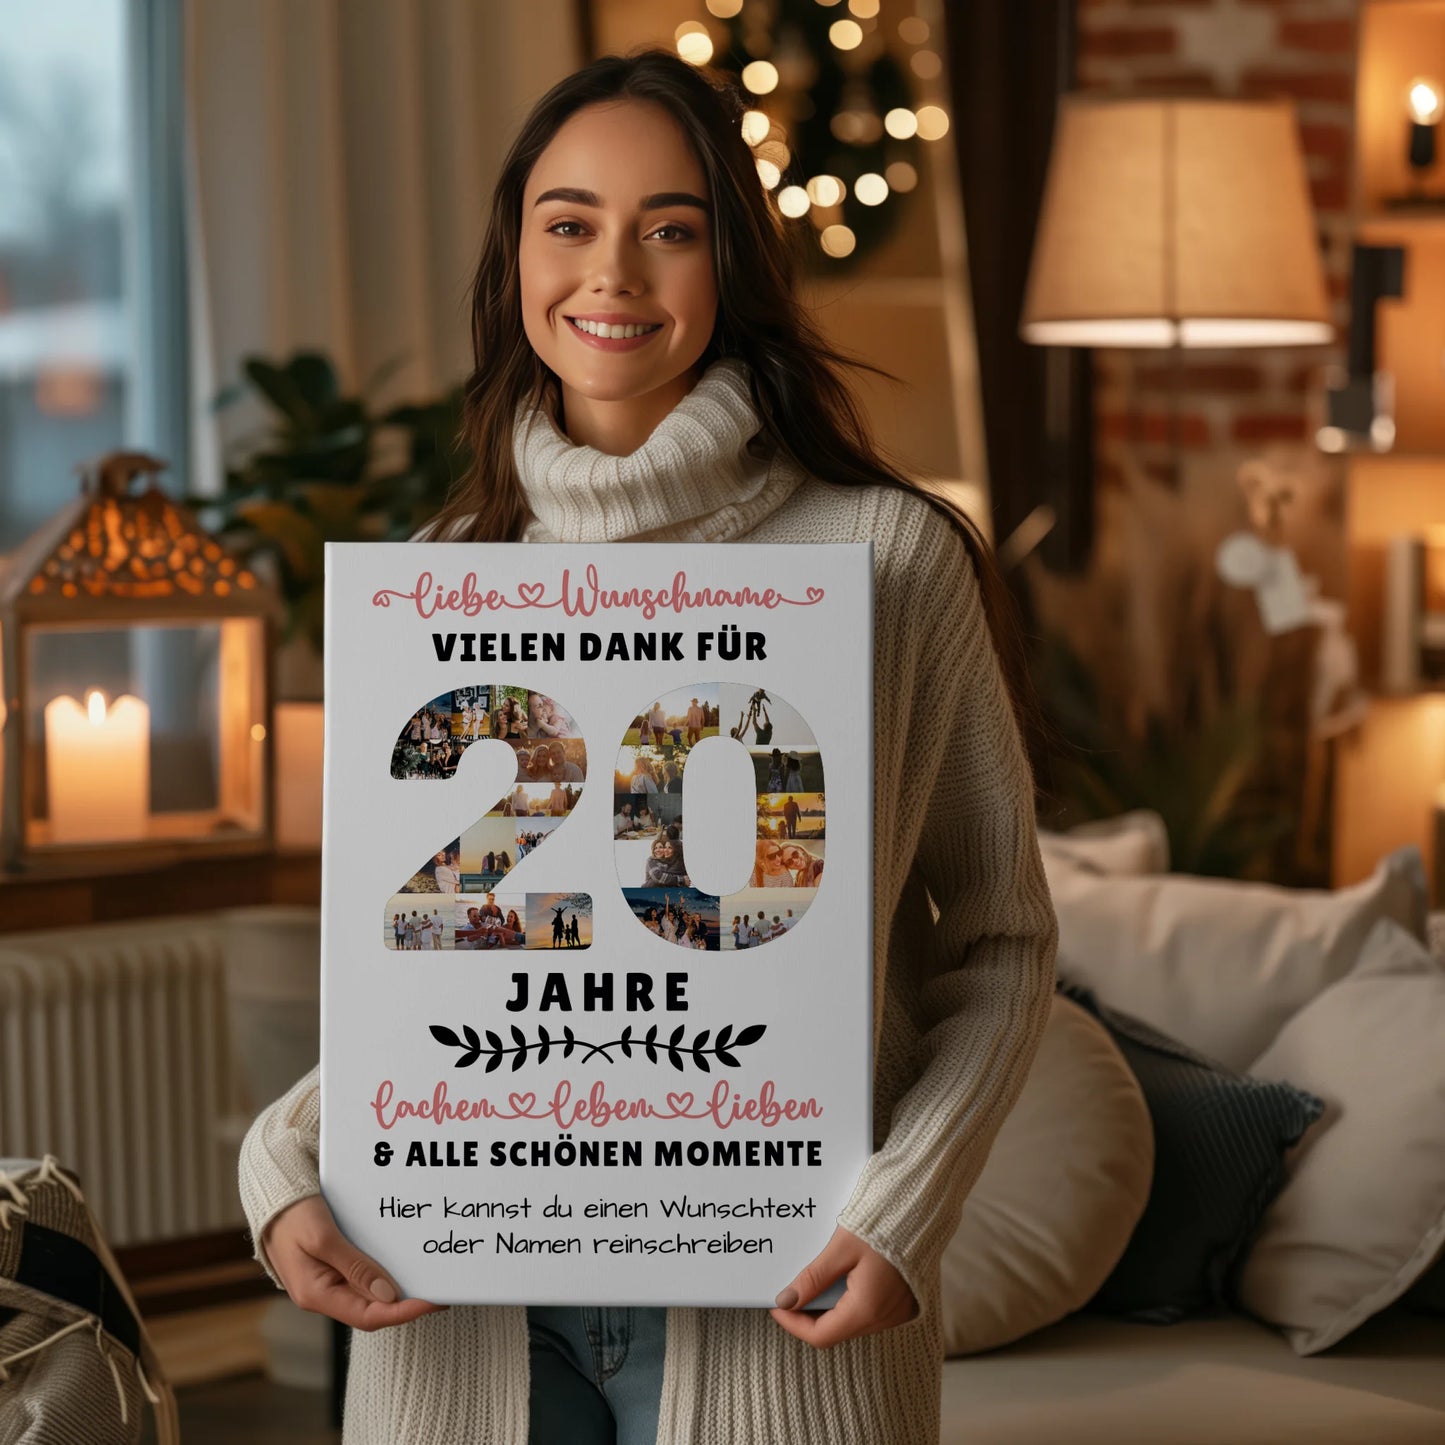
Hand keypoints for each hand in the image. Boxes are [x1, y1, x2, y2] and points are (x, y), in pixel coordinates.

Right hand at [263, 1195, 444, 1331]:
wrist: (272, 1198)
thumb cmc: (292, 1215)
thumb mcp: (322, 1237)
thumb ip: (354, 1266)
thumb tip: (387, 1295)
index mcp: (316, 1294)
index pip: (367, 1317)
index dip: (402, 1313)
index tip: (431, 1301)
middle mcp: (323, 1295)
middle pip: (372, 1311)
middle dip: (406, 1305)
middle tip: (439, 1293)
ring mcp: (328, 1282)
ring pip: (370, 1296)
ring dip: (398, 1292)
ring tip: (427, 1282)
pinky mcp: (333, 1268)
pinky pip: (363, 1279)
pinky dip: (385, 1276)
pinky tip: (403, 1266)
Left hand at [770, 1226, 916, 1348]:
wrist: (922, 1210)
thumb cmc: (884, 1224)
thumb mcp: (842, 1248)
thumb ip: (814, 1277)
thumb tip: (786, 1300)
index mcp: (867, 1309)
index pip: (821, 1336)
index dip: (793, 1324)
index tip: (777, 1306)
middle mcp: (884, 1319)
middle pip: (836, 1331)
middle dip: (809, 1316)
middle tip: (791, 1292)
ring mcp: (897, 1313)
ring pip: (851, 1323)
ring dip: (828, 1309)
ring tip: (812, 1283)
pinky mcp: (903, 1304)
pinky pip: (868, 1313)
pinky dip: (848, 1303)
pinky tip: (839, 1281)